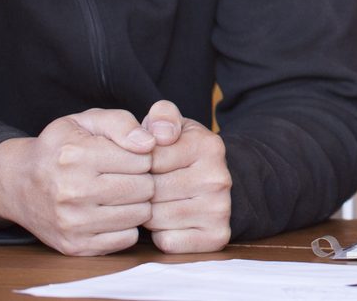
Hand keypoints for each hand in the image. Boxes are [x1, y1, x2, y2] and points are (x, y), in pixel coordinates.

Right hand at [0, 108, 156, 255]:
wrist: (18, 183)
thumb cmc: (59, 148)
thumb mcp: (85, 121)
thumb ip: (120, 123)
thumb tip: (149, 144)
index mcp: (75, 155)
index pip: (142, 159)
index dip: (142, 156)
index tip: (128, 156)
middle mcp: (72, 191)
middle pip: (144, 188)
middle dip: (142, 179)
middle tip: (125, 176)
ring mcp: (73, 223)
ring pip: (140, 215)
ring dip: (136, 203)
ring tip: (119, 193)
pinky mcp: (75, 246)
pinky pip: (127, 239)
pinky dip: (126, 226)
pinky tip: (111, 212)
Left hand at [142, 99, 232, 253]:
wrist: (213, 182)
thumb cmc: (182, 153)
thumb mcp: (174, 125)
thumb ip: (162, 116)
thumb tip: (159, 135)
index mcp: (208, 146)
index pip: (150, 160)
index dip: (136, 165)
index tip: (140, 165)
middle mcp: (218, 179)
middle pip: (152, 192)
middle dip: (139, 191)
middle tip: (144, 187)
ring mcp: (220, 210)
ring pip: (156, 219)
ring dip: (146, 214)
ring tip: (154, 203)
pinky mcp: (216, 237)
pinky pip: (168, 242)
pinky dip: (160, 235)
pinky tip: (165, 223)